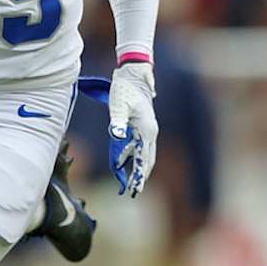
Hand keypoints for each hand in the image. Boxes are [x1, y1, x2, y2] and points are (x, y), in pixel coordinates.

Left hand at [107, 60, 157, 196]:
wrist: (133, 73)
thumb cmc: (125, 88)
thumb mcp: (118, 105)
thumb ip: (118, 121)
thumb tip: (117, 135)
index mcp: (147, 130)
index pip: (144, 159)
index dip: (140, 176)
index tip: (134, 190)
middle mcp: (150, 132)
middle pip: (147, 159)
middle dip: (140, 176)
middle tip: (133, 192)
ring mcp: (146, 129)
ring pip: (143, 154)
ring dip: (136, 167)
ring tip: (129, 183)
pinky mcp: (140, 125)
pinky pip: (137, 145)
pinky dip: (131, 155)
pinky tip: (121, 162)